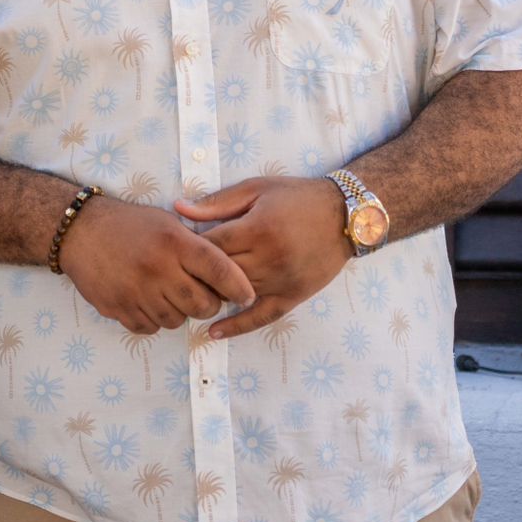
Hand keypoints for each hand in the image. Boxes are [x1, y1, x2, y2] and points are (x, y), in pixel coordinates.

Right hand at [61, 196, 254, 334]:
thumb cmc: (130, 225)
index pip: (220, 271)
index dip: (239, 287)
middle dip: (208, 303)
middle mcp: (157, 268)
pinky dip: (154, 319)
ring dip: (179, 311)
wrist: (80, 232)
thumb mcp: (167, 222)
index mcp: (174, 242)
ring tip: (168, 293)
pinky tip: (148, 300)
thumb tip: (229, 276)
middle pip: (203, 305)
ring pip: (177, 320)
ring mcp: (136, 292)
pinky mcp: (118, 308)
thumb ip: (196, 246)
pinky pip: (151, 328)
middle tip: (200, 293)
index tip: (247, 296)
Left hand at [173, 176, 349, 339]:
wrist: (345, 216)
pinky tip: (214, 332)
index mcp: (257, 229)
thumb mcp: (256, 189)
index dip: (190, 248)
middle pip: (220, 274)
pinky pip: (261, 317)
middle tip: (177, 272)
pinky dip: (237, 327)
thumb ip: (217, 202)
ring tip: (189, 295)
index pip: (211, 247)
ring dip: (212, 295)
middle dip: (197, 273)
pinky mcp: (293, 297)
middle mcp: (269, 259)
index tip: (177, 247)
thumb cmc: (297, 198)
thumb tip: (179, 209)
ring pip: (236, 296)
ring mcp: (281, 282)